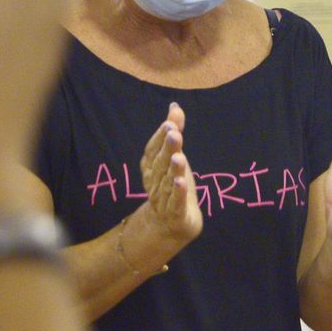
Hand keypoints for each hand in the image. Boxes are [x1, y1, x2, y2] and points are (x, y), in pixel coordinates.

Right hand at [135, 102, 201, 247]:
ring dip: (173, 169)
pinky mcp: (175, 213)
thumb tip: (174, 106)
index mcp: (151, 167)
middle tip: (174, 133)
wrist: (170, 224)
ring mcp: (163, 198)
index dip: (160, 138)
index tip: (170, 124)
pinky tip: (181, 182)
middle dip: (167, 148)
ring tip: (179, 156)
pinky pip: (175, 202)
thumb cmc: (172, 185)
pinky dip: (177, 192)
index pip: (152, 150)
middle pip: (160, 163)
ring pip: (167, 182)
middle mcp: (154, 181)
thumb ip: (174, 133)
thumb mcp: (174, 157)